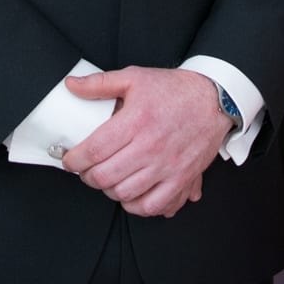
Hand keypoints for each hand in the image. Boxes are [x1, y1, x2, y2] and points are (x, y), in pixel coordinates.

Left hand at [61, 67, 227, 218]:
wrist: (214, 99)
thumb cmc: (173, 90)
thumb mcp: (134, 77)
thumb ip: (99, 83)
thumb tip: (71, 85)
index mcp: (136, 121)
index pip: (94, 151)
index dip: (74, 160)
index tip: (69, 160)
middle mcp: (150, 147)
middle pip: (105, 177)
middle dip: (87, 177)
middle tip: (86, 170)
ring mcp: (167, 166)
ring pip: (125, 194)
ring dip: (108, 190)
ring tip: (107, 179)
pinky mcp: (181, 179)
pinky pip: (153, 206)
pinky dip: (136, 206)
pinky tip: (130, 194)